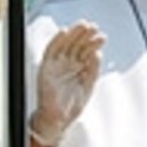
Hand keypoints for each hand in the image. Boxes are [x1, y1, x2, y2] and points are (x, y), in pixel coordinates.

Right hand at [31, 23, 105, 144]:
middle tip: (94, 27)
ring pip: (65, 44)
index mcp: (78, 68)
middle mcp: (67, 64)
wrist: (57, 120)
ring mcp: (57, 65)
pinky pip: (50, 51)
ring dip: (73, 34)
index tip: (101, 36)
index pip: (86, 51)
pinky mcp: (46, 68)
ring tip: (83, 26)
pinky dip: (56, 41)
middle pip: (76, 44)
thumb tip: (98, 54)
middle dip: (85, 35)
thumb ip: (93, 70)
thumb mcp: (88, 86)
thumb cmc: (70, 106)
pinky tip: (63, 32)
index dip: (93, 43)